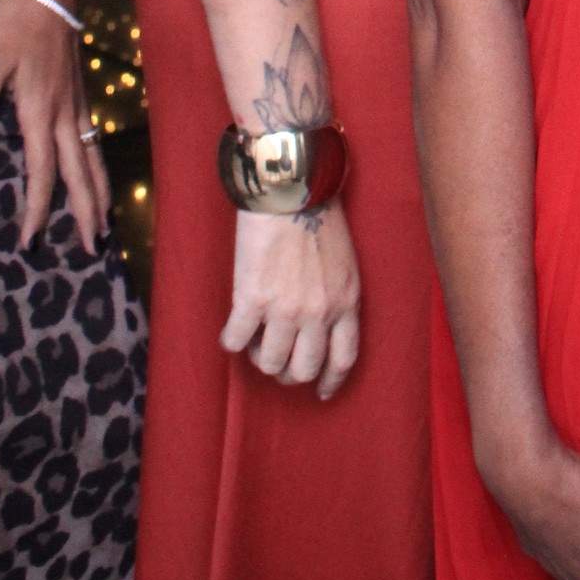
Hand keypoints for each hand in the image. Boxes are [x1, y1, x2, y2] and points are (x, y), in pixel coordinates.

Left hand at [0, 0, 108, 253]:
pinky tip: (93, 171)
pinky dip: (96, 166)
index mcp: (40, 112)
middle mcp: (64, 115)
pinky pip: (91, 140)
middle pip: (79, 173)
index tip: (29, 241)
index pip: (41, 172)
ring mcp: (76, 104)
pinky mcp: (78, 94)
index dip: (36, 209)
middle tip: (94, 248)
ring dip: (98, 192)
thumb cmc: (16, 22)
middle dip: (86, 211)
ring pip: (91, 158)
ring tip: (103, 222)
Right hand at [222, 202, 360, 398]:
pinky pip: (237, 342)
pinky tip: (232, 330)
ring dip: (260, 357)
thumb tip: (320, 326)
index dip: (330, 381)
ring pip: (270, 363)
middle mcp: (319, 312)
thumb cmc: (318, 215)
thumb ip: (337, 296)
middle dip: (289, 372)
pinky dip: (232, 341)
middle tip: (277, 359)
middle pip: (304, 370)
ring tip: (255, 338)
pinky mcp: (251, 300)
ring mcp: (285, 310)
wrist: (290, 188)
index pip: (343, 359)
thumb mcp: (344, 261)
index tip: (320, 391)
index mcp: (347, 301)